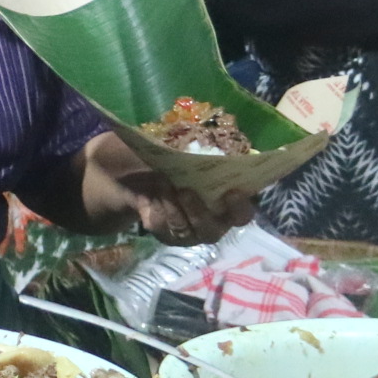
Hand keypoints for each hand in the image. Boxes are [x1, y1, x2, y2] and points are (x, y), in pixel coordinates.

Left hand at [94, 137, 252, 244]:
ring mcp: (190, 231)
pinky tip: (149, 198)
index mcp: (226, 199)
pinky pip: (165, 230)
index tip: (232, 192)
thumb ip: (196, 150)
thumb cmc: (168, 157)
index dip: (241, 206)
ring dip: (175, 209)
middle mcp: (213, 220)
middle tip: (185, 191)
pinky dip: (159, 212)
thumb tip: (203, 142)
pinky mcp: (168, 235)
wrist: (134, 172)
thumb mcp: (181, 148)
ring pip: (188, 231)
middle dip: (200, 211)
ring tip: (162, 184)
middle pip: (216, 229)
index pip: (243, 212)